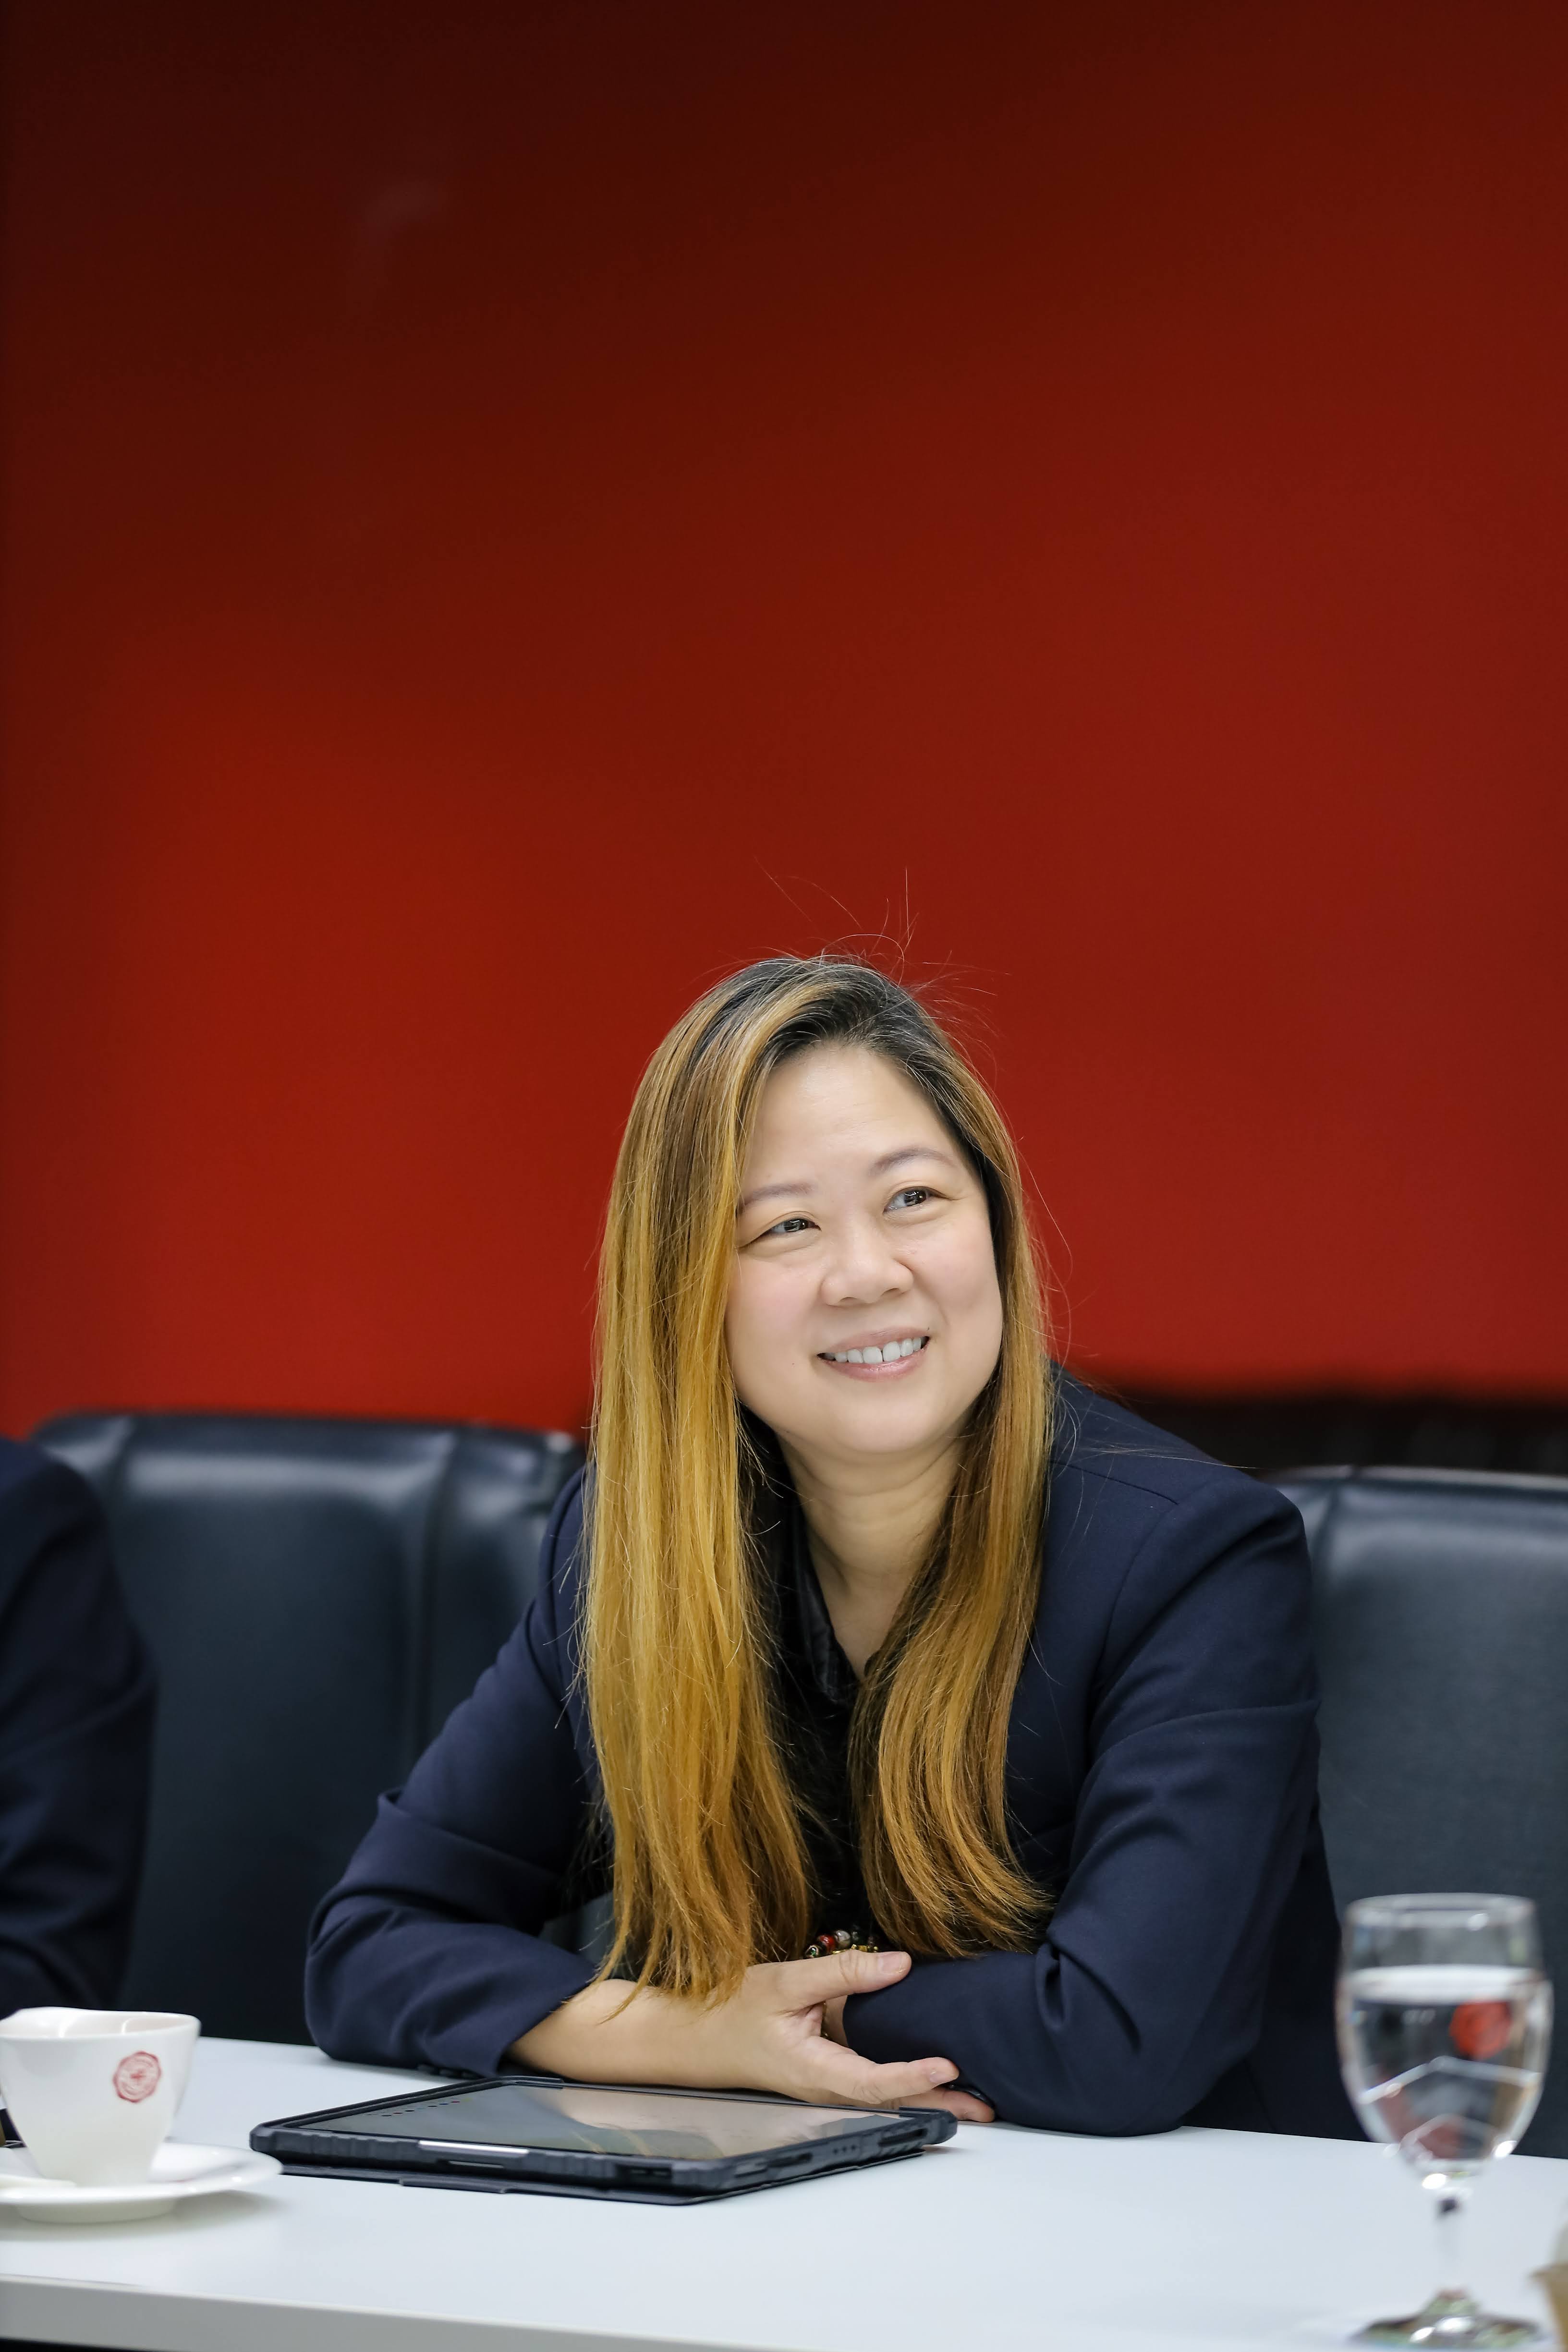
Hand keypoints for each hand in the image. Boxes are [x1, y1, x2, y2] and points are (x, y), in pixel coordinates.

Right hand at [514, 1948, 993, 2120]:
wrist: (686, 2038)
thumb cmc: (727, 2010)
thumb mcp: (783, 1982)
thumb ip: (843, 1974)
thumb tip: (900, 1964)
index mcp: (813, 2071)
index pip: (875, 2081)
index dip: (915, 2076)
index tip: (950, 2065)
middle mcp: (824, 2087)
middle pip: (891, 2101)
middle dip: (940, 2104)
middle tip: (990, 2107)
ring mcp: (824, 2084)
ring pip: (883, 2094)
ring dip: (927, 2096)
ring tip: (974, 2097)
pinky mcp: (822, 2072)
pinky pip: (869, 2080)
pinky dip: (903, 2080)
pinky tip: (928, 2073)